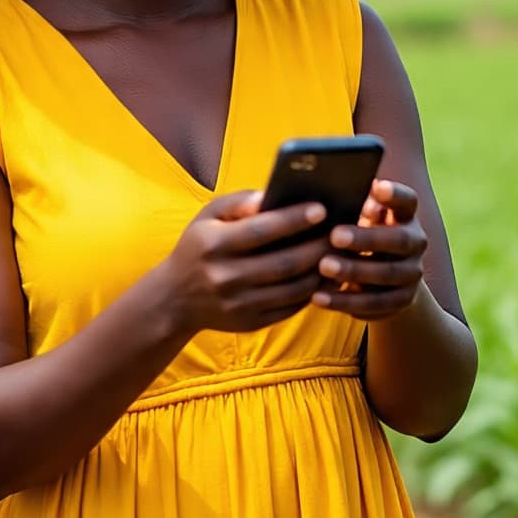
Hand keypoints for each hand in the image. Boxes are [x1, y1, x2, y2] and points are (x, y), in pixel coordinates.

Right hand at [161, 191, 331, 335]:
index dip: (293, 220)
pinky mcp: (251, 322)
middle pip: (284, 263)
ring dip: (322, 271)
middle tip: (341, 232)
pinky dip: (313, 291)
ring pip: (293, 289)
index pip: (261, 231)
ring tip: (339, 253)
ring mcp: (239, 304)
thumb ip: (239, 202)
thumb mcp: (208, 216)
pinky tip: (326, 275)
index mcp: (214, 245)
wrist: (176, 299)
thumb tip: (272, 195)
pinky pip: (291, 307)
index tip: (321, 209)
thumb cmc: (199, 246)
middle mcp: (226, 277)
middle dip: (318, 246)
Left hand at [313, 180, 427, 319]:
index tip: (377, 187)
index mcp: (405, 216)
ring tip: (323, 266)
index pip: (407, 201)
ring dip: (354, 271)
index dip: (395, 194)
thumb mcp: (359, 218)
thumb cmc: (359, 235)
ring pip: (387, 274)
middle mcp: (416, 243)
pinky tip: (319, 297)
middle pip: (399, 240)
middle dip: (367, 238)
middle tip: (334, 236)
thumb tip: (337, 190)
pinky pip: (375, 304)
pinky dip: (345, 302)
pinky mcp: (402, 302)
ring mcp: (412, 274)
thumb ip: (353, 205)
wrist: (382, 280)